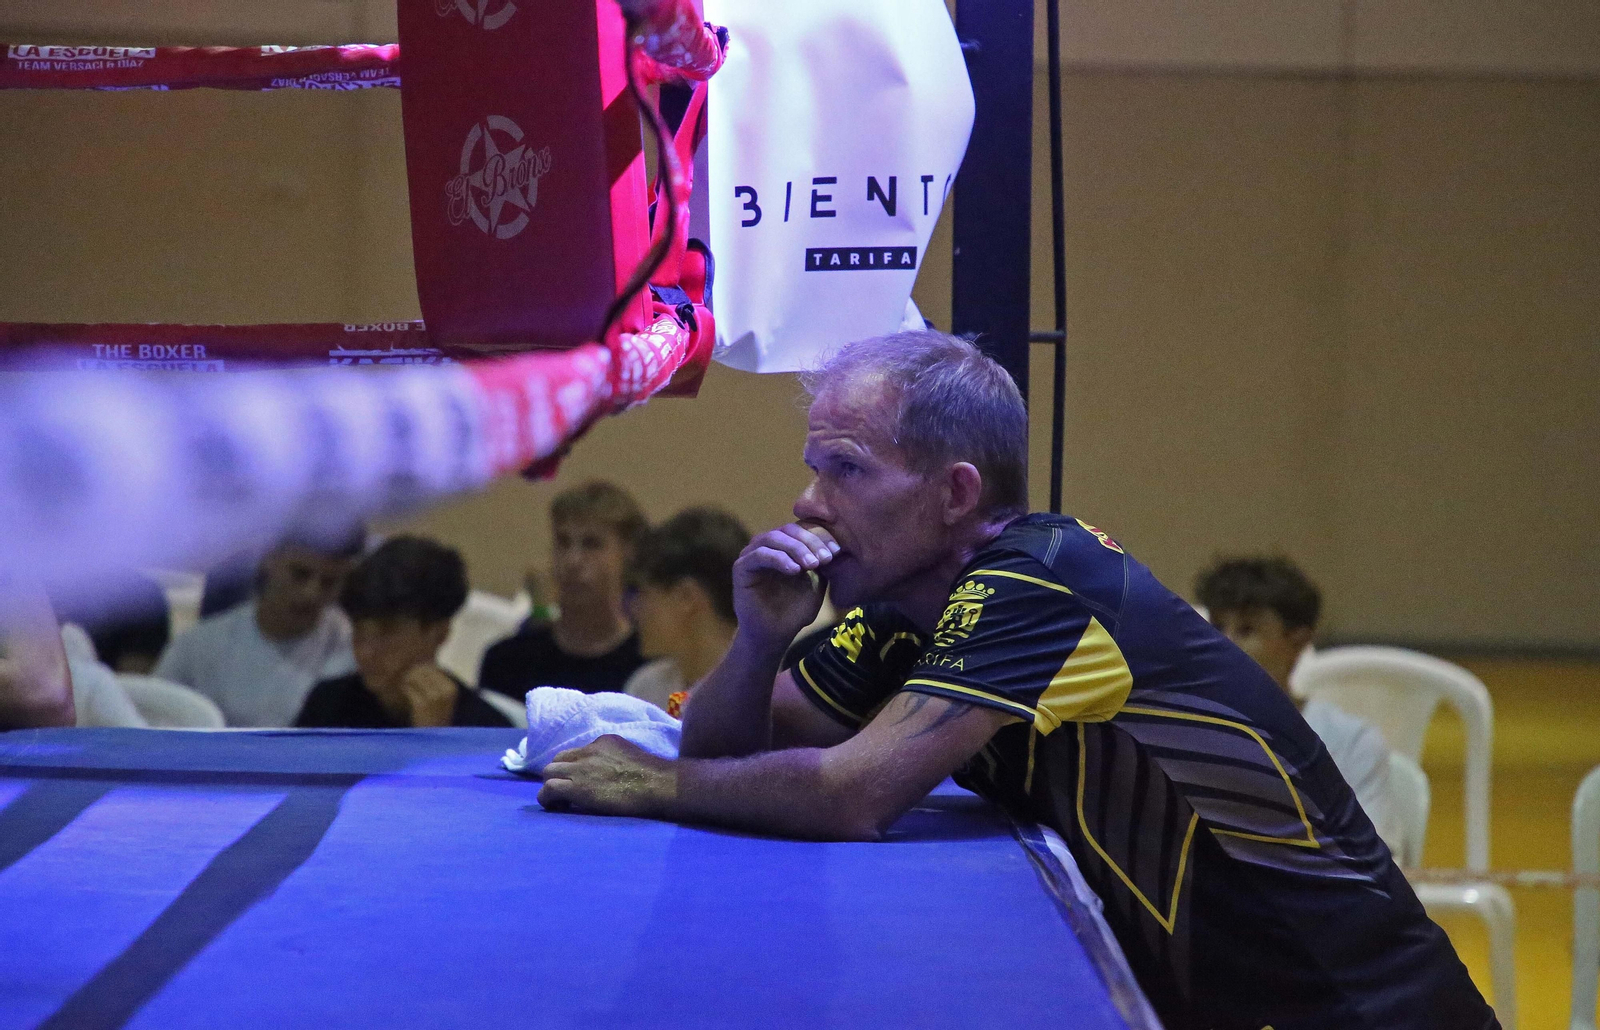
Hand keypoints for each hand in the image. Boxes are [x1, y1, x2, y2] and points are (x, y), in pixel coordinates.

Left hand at [398, 663, 456, 727]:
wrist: (435, 742)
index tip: (415, 674)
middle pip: (423, 670)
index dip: (421, 669)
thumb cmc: (437, 719)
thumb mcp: (442, 699)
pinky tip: (404, 691)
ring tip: (406, 685)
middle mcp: (445, 691)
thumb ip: (434, 682)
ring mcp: (434, 698)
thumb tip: (421, 665)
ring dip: (408, 680)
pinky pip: (409, 689)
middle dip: (413, 673)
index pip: (433, 667)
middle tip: (407, 679)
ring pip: (415, 677)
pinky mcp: (422, 705)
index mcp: (451, 688)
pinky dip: (405, 689)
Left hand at [538, 735, 674, 817]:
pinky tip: (556, 807)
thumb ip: (615, 760)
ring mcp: (581, 768)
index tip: (580, 781)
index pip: (577, 752)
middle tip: (566, 792)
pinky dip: (547, 798)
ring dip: (551, 786)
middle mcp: (588, 751)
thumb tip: (608, 773)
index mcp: (603, 742)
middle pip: (558, 760)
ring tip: (559, 801)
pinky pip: (549, 789)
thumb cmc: (653, 777)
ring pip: (549, 773)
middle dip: (559, 775)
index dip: (574, 768)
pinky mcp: (576, 787)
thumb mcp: (631, 757)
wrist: (656, 785)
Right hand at [732, 523, 838, 649]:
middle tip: (825, 558)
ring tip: (812, 564)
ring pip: (773, 538)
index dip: (820, 536)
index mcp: (784, 547)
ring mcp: (751, 555)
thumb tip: (832, 544)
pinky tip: (795, 571)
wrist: (775, 636)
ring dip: (796, 548)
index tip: (836, 551)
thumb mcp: (815, 584)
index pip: (802, 529)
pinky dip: (779, 559)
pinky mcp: (741, 568)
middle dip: (810, 542)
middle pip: (789, 529)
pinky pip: (759, 555)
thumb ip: (820, 563)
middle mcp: (766, 547)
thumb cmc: (794, 611)